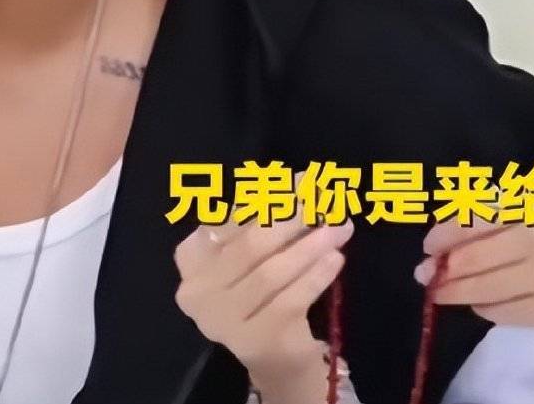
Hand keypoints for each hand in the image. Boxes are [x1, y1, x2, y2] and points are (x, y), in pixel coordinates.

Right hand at [173, 183, 352, 394]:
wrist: (274, 354)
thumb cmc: (263, 287)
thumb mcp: (258, 247)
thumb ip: (271, 214)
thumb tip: (307, 179)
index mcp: (192, 257)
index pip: (232, 216)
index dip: (271, 195)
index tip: (305, 180)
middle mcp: (197, 290)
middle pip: (251, 243)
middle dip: (294, 218)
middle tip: (327, 203)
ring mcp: (222, 320)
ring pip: (271, 273)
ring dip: (310, 246)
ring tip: (341, 228)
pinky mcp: (253, 342)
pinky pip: (289, 301)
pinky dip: (315, 276)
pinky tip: (336, 259)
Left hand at [416, 211, 533, 333]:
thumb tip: (502, 218)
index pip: (481, 212)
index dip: (451, 228)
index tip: (432, 237)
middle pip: (473, 250)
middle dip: (444, 262)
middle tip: (425, 271)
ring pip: (482, 283)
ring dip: (457, 288)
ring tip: (441, 292)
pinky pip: (505, 311)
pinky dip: (487, 308)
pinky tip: (482, 307)